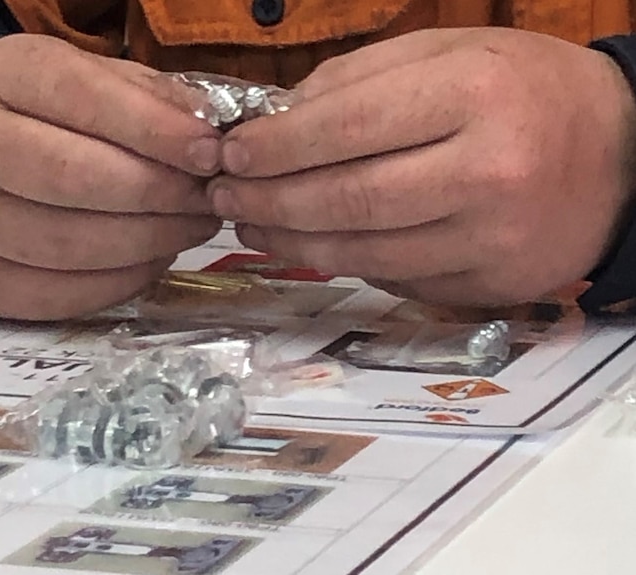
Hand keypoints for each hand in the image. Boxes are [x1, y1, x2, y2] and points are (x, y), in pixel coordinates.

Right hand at [0, 34, 222, 319]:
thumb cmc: (38, 117)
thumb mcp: (85, 79)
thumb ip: (145, 97)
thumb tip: (208, 137)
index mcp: (2, 75)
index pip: (83, 98)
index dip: (156, 130)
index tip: (211, 154)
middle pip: (74, 177)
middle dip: (159, 193)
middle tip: (208, 200)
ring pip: (70, 244)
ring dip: (150, 242)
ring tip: (190, 228)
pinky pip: (59, 294)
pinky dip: (122, 282)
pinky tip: (153, 261)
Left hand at [210, 28, 635, 305]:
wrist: (621, 156)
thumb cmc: (526, 91)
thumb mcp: (450, 53)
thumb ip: (360, 78)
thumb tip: (277, 120)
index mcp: (475, 94)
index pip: (348, 128)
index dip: (277, 147)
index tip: (232, 154)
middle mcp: (487, 171)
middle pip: (348, 198)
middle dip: (270, 201)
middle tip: (225, 196)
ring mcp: (492, 238)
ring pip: (364, 251)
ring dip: (292, 241)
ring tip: (252, 224)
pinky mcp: (491, 283)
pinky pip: (395, 278)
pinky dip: (343, 262)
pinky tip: (310, 245)